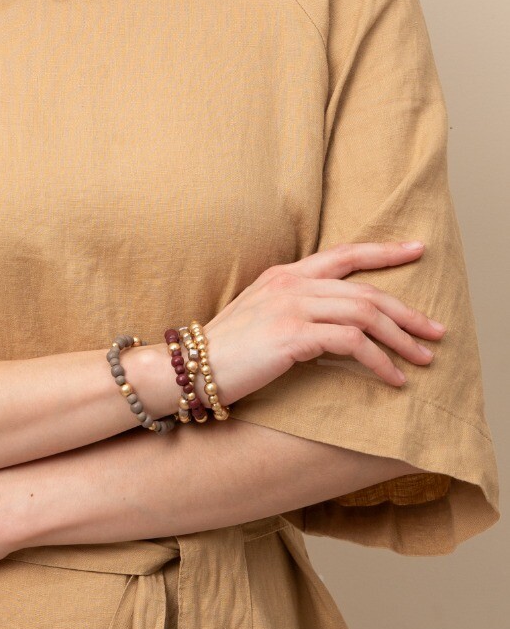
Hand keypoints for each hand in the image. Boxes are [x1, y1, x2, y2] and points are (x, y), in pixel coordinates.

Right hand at [201, 241, 445, 405]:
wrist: (191, 367)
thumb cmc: (228, 350)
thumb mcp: (262, 315)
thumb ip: (295, 306)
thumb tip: (334, 322)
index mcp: (286, 274)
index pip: (345, 254)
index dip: (384, 251)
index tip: (417, 250)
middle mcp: (292, 283)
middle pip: (366, 289)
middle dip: (407, 311)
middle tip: (436, 331)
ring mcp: (292, 307)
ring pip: (365, 315)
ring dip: (401, 340)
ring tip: (422, 361)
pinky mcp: (293, 336)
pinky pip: (352, 344)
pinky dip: (379, 361)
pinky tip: (391, 379)